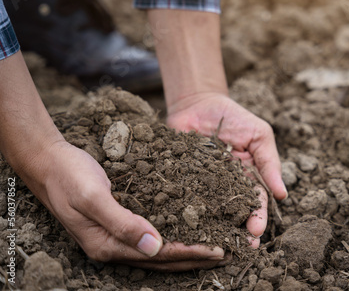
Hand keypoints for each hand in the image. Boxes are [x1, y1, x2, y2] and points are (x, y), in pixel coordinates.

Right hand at [22, 140, 224, 270]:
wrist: (49, 162)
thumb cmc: (69, 176)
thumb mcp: (92, 197)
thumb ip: (122, 222)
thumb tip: (155, 246)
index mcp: (106, 245)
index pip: (158, 255)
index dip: (189, 252)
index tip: (217, 250)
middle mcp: (113, 246)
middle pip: (161, 259)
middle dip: (194, 258)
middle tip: (225, 254)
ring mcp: (115, 236)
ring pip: (158, 251)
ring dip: (186, 251)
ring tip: (213, 248)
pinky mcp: (118, 222)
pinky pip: (151, 235)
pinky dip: (172, 236)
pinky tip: (187, 230)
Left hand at [166, 92, 287, 246]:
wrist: (199, 103)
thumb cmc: (234, 117)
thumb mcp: (259, 135)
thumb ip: (269, 162)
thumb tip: (283, 193)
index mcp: (247, 178)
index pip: (256, 201)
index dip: (257, 216)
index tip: (255, 231)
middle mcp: (225, 187)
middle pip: (234, 213)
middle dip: (239, 231)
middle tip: (240, 248)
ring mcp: (203, 185)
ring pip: (209, 211)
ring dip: (215, 228)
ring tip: (217, 245)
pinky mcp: (181, 180)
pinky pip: (183, 197)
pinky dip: (185, 211)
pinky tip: (186, 226)